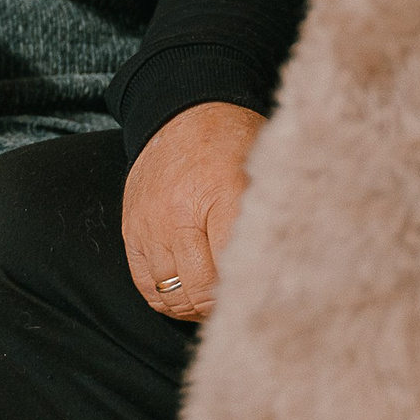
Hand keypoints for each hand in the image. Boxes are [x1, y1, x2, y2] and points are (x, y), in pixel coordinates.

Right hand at [121, 102, 265, 321]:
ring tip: (215, 302)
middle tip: (240, 303)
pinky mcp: (132, 230)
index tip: (265, 298)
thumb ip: (271, 218)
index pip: (235, 267)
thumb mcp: (264, 170)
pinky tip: (188, 295)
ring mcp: (151, 224)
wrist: (182, 113)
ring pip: (172, 294)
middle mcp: (181, 214)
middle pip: (201, 289)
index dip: (250, 291)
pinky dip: (167, 299)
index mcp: (225, 194)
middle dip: (222, 305)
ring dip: (195, 306)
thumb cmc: (233, 143)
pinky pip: (146, 285)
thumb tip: (288, 270)